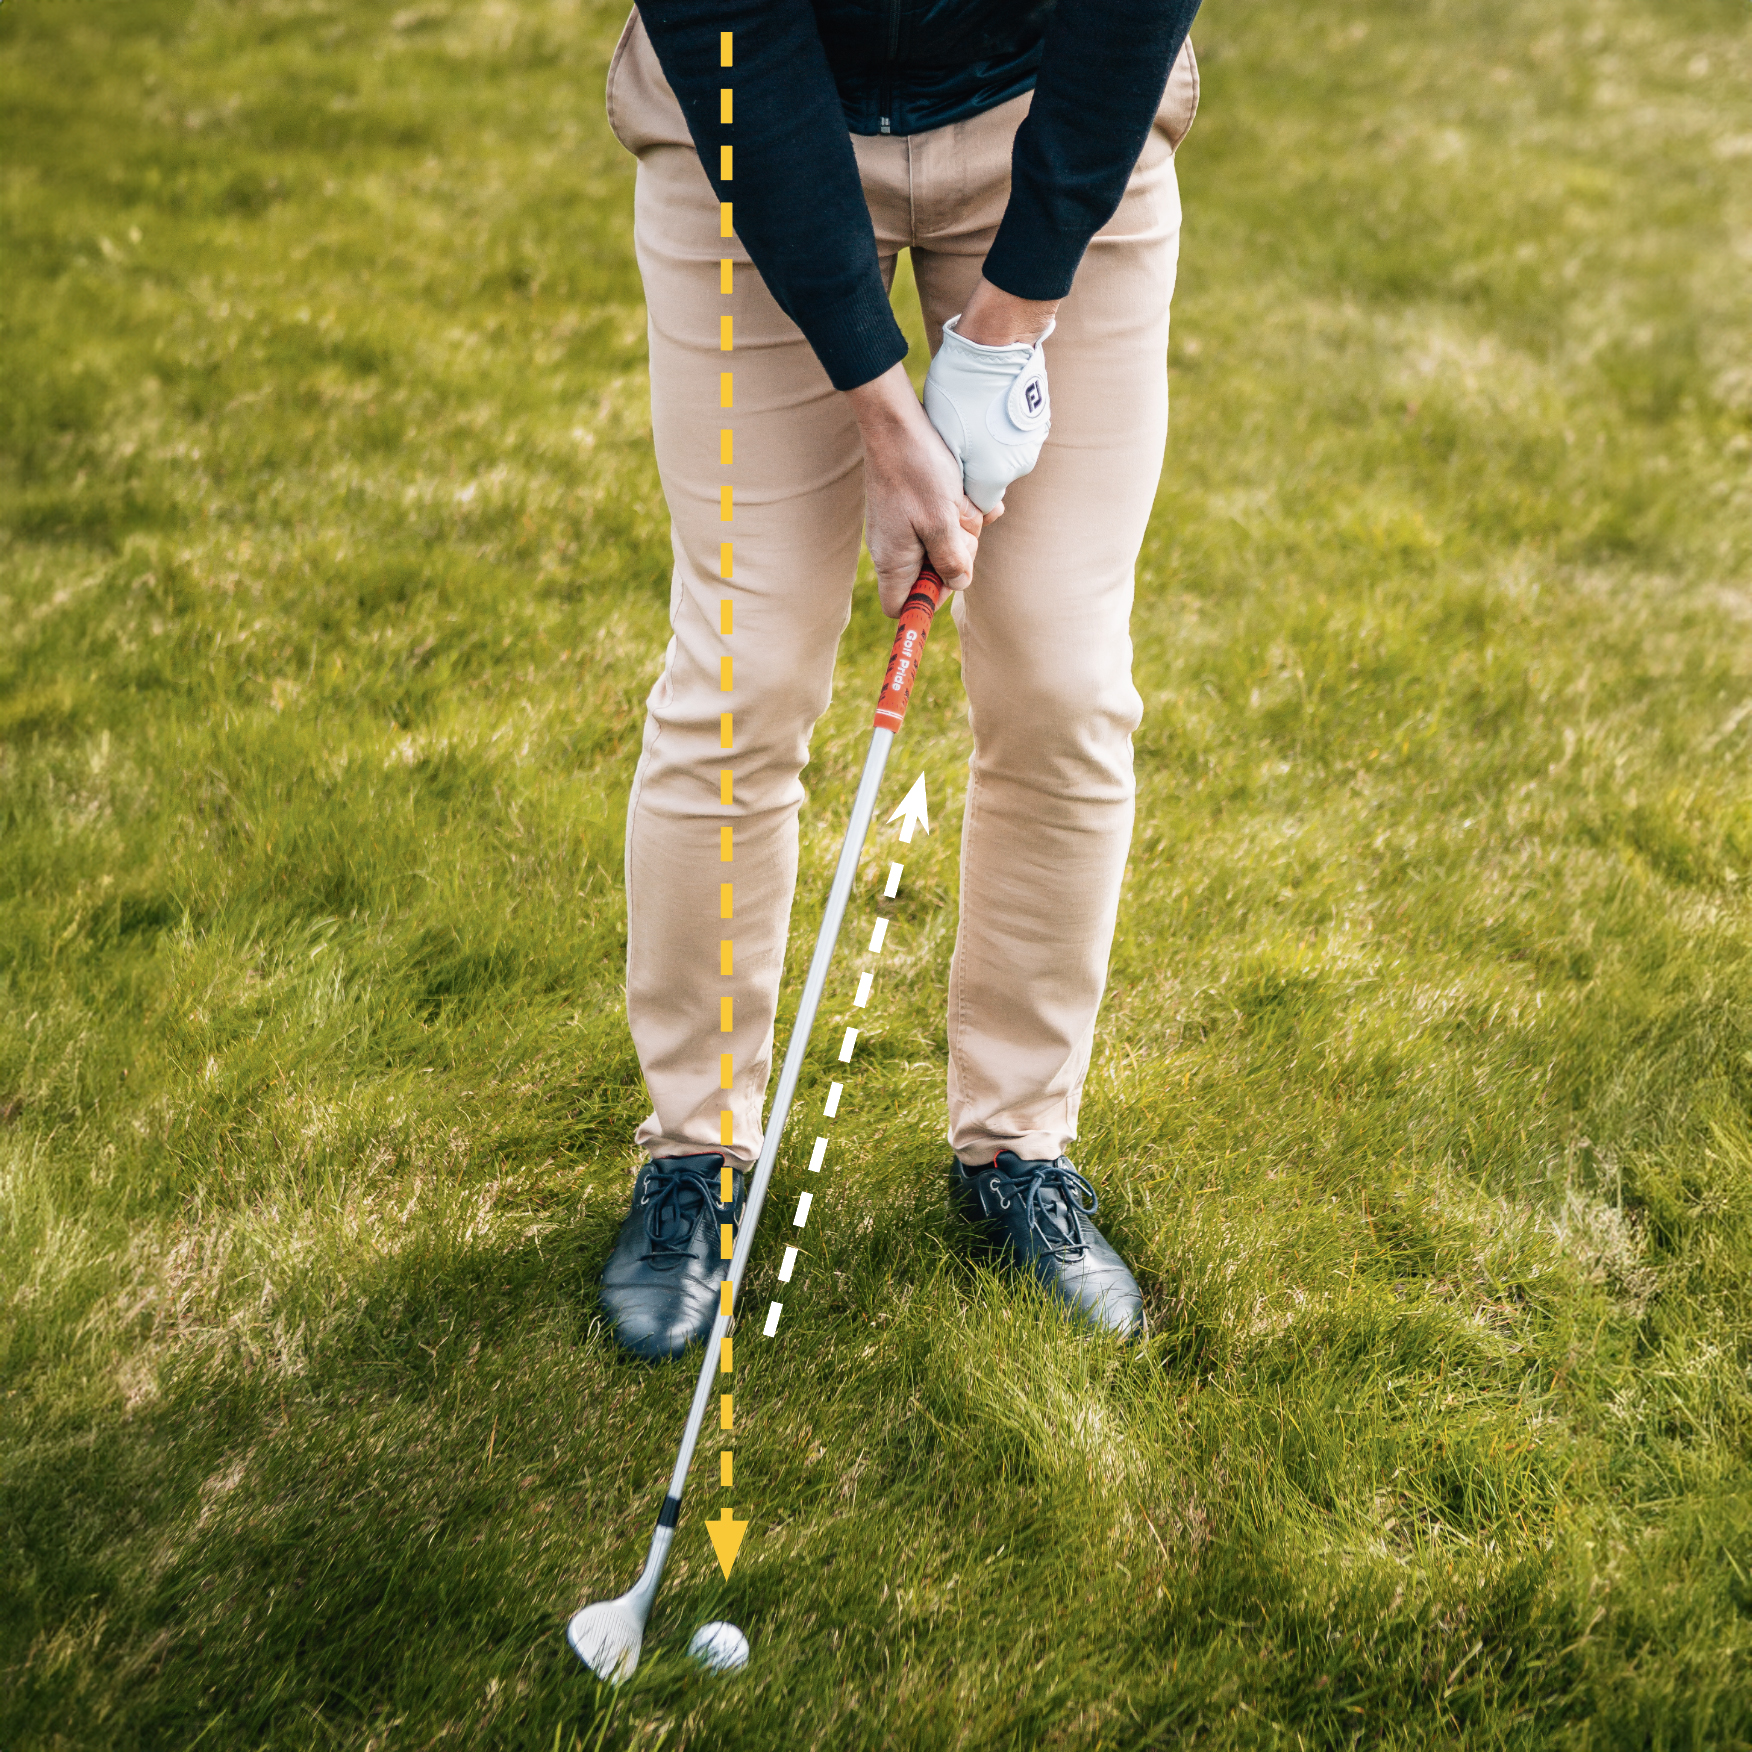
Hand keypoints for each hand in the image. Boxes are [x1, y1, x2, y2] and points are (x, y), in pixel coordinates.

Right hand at [847, 363, 996, 616]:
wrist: (896, 422)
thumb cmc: (916, 470)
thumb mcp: (942, 520)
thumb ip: (952, 559)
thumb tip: (959, 582)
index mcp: (893, 560)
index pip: (900, 606)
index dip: (928, 600)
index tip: (950, 575)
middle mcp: (893, 548)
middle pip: (931, 574)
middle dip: (957, 553)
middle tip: (962, 526)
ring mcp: (902, 526)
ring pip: (942, 544)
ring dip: (962, 526)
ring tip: (962, 501)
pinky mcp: (912, 507)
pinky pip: (942, 519)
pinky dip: (959, 509)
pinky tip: (966, 493)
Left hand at [922, 277, 1060, 513]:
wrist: (999, 342)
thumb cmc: (962, 390)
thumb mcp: (943, 436)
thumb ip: (950, 472)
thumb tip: (949, 491)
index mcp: (994, 477)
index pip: (975, 504)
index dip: (958, 488)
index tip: (947, 463)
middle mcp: (1019, 466)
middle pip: (989, 479)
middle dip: (972, 464)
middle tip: (957, 433)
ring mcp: (1032, 442)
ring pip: (1002, 456)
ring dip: (986, 443)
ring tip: (972, 413)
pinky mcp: (1039, 420)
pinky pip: (1012, 434)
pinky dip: (1000, 425)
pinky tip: (987, 403)